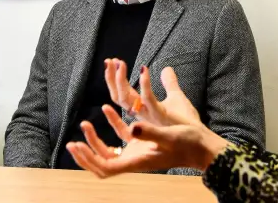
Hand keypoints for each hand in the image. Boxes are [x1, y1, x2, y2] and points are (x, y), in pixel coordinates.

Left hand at [66, 105, 228, 176]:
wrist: (204, 147)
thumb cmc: (190, 144)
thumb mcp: (170, 135)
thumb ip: (150, 132)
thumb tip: (132, 126)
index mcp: (139, 161)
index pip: (107, 168)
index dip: (89, 160)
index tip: (78, 146)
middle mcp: (135, 160)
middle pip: (103, 164)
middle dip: (86, 155)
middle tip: (72, 142)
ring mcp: (138, 153)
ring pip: (110, 153)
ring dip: (95, 141)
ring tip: (84, 125)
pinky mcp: (144, 144)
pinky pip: (122, 139)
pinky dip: (111, 127)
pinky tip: (107, 109)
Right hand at [104, 58, 200, 126]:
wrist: (200, 138)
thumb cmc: (186, 122)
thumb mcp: (176, 97)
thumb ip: (169, 83)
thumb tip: (166, 68)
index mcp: (143, 111)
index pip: (121, 95)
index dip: (113, 80)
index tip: (111, 63)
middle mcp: (143, 115)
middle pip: (119, 97)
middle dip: (111, 78)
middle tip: (109, 61)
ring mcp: (150, 116)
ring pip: (127, 99)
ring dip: (121, 80)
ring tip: (120, 63)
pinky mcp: (161, 116)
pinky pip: (148, 99)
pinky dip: (145, 83)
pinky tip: (144, 70)